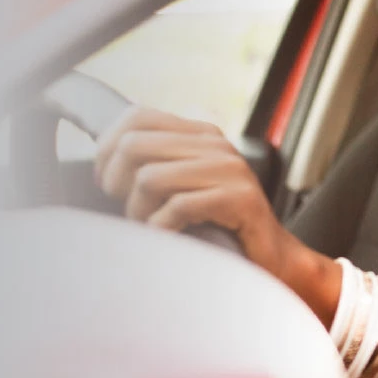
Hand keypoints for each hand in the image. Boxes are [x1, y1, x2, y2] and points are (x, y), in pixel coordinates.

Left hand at [93, 108, 340, 322]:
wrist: (274, 261)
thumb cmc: (219, 230)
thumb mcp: (184, 188)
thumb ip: (155, 167)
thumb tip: (103, 166)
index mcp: (199, 134)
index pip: (136, 117)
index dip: (107, 148)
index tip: (105, 184)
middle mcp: (214, 144)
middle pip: (134, 145)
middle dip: (116, 182)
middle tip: (127, 210)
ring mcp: (229, 169)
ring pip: (150, 177)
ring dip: (138, 212)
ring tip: (150, 228)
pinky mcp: (239, 199)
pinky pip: (178, 207)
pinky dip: (161, 229)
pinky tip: (168, 239)